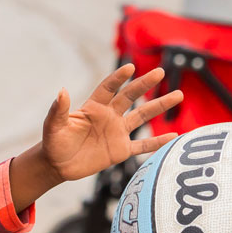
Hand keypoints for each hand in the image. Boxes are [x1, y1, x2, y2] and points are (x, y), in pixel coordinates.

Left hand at [41, 64, 181, 182]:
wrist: (57, 165)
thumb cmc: (54, 143)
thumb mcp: (53, 126)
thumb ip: (58, 110)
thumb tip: (61, 91)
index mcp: (93, 107)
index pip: (108, 88)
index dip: (118, 78)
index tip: (130, 67)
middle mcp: (109, 116)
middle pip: (130, 96)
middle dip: (144, 84)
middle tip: (160, 71)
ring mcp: (117, 132)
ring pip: (142, 116)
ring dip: (159, 106)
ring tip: (178, 95)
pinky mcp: (121, 150)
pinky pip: (143, 145)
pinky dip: (157, 142)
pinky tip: (174, 136)